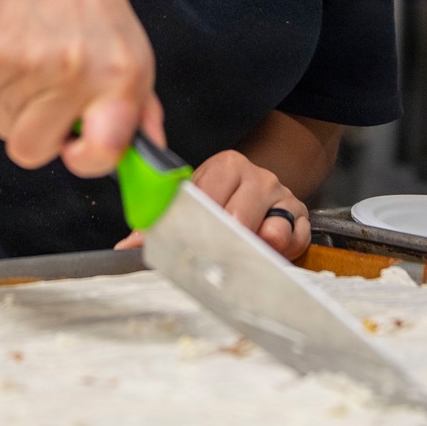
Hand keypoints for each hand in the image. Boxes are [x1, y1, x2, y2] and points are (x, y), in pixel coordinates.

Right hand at [0, 0, 162, 177]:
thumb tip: (152, 157)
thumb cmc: (96, 10)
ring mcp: (34, 62)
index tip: (79, 147)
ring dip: (19, 109)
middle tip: (53, 107)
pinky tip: (23, 55)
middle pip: (30, 151)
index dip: (83, 161)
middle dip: (37, 138)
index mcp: (121, 78)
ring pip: (6, 126)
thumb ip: (142, 112)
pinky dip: (3, 87)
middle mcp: (78, 72)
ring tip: (40, 69)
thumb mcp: (134, 55)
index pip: (100, 153)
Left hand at [116, 148, 309, 260]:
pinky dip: (284, 251)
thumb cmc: (222, 200)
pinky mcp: (300, 215)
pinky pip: (295, 238)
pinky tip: (272, 251)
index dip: (192, 226)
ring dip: (255, 247)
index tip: (182, 246)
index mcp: (225, 166)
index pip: (205, 197)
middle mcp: (256, 176)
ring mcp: (280, 194)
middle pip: (237, 217)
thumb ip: (161, 223)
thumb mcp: (195, 202)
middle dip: (223, 244)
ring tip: (245, 252)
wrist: (262, 188)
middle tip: (212, 258)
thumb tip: (126, 246)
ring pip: (270, 228)